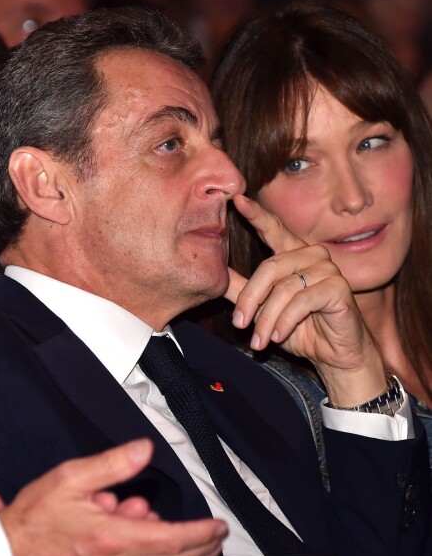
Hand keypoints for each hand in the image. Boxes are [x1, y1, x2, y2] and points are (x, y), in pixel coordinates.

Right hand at [0, 439, 226, 555]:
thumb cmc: (36, 519)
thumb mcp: (70, 478)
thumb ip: (112, 464)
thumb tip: (144, 448)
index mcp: (111, 537)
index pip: (172, 539)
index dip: (200, 533)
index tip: (217, 525)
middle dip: (203, 550)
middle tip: (217, 537)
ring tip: (205, 552)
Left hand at [225, 195, 385, 406]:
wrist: (334, 356)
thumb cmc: (300, 330)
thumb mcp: (265, 309)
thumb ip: (243, 290)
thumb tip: (216, 273)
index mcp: (292, 256)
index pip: (273, 230)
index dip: (256, 215)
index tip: (237, 199)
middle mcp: (311, 255)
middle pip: (269, 267)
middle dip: (250, 300)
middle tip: (239, 325)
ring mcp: (327, 269)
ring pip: (283, 288)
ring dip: (267, 318)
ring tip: (259, 340)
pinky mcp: (338, 287)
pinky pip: (302, 300)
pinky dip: (285, 321)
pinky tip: (279, 337)